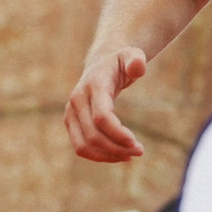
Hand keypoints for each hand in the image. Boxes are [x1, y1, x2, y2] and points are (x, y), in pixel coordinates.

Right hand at [64, 47, 147, 161]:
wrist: (101, 64)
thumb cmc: (120, 62)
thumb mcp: (132, 55)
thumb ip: (136, 60)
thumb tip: (138, 68)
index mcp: (93, 85)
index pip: (101, 116)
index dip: (117, 133)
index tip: (135, 142)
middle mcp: (77, 100)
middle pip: (93, 135)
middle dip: (117, 147)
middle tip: (140, 151)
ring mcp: (70, 113)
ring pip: (83, 145)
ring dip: (107, 155)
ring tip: (131, 156)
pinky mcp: (71, 123)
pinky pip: (80, 147)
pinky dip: (99, 156)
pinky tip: (120, 156)